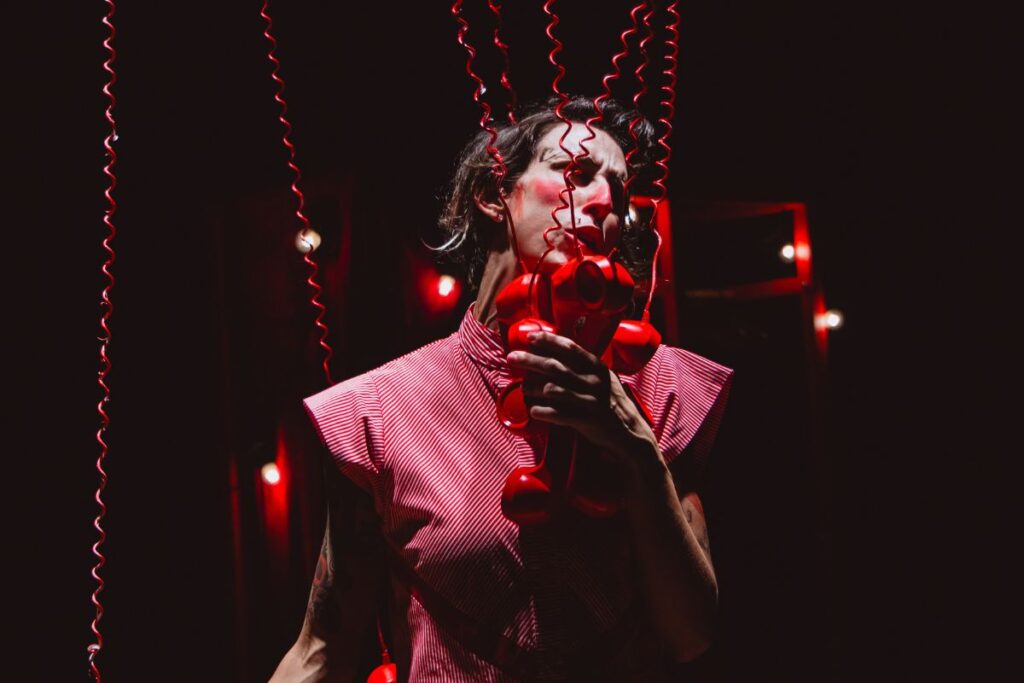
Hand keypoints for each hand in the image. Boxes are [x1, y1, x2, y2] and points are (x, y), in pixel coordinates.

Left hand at [507, 330, 659, 465]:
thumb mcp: (603, 381)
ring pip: (553, 389)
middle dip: (530, 360)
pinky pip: (559, 414)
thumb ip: (583, 369)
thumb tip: (555, 356)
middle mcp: (594, 381)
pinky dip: (544, 412)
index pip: (569, 348)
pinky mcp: (587, 420)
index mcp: (597, 368)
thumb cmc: (611, 405)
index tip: (530, 337)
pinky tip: (534, 411)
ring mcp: (591, 400)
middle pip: (555, 366)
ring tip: (523, 388)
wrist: (631, 433)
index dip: (548, 341)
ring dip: (533, 388)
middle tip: (512, 357)